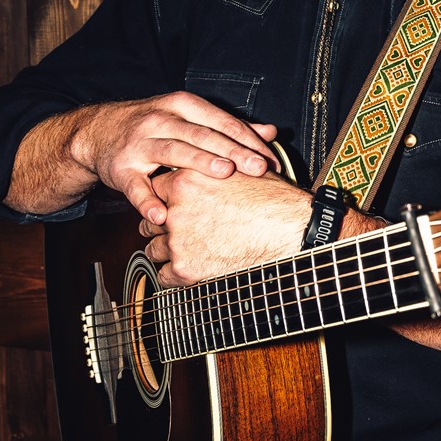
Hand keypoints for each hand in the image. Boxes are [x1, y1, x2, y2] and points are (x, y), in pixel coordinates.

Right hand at [72, 94, 278, 223]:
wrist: (99, 132)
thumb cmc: (154, 126)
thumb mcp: (189, 118)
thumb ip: (229, 126)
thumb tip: (270, 131)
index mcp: (181, 106)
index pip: (221, 122)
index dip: (247, 140)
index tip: (270, 159)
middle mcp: (160, 120)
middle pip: (202, 135)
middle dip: (233, 151)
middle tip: (258, 167)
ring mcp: (139, 144)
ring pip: (173, 151)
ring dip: (199, 162)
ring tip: (223, 175)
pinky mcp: (121, 169)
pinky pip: (135, 187)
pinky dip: (147, 201)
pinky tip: (161, 214)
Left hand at [143, 166, 310, 284]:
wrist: (290, 231)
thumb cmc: (274, 201)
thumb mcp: (240, 172)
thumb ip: (216, 168)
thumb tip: (215, 164)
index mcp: (186, 181)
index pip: (156, 190)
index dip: (166, 200)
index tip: (173, 207)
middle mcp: (176, 209)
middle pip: (150, 220)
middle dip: (162, 227)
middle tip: (179, 231)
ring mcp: (178, 239)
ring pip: (154, 249)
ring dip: (167, 252)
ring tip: (186, 252)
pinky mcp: (185, 267)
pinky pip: (164, 276)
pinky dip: (175, 275)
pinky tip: (191, 268)